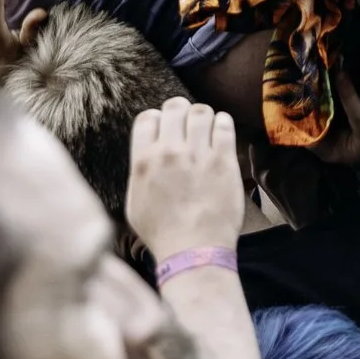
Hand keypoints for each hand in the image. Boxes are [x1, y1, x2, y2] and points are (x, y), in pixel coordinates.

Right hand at [124, 99, 244, 258]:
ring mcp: (198, 154)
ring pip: (201, 111)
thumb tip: (146, 154)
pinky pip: (224, 124)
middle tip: (188, 126)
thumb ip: (140, 172)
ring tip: (206, 131)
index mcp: (143, 160)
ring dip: (203, 118)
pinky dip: (222, 124)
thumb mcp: (135, 203)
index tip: (166, 131)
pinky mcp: (223, 161)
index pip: (147, 117)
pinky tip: (221, 136)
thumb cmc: (163, 234)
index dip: (158, 121)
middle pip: (175, 107)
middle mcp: (169, 152)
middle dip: (181, 113)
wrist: (193, 251)